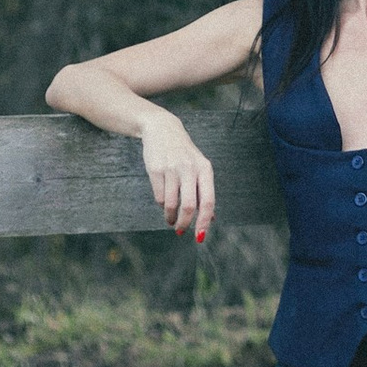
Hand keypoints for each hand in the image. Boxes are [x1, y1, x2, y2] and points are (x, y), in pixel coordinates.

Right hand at [140, 108, 216, 243]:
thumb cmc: (184, 154)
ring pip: (171, 204)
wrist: (162, 130)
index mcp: (205, 169)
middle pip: (190, 205)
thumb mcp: (199, 168)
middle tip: (181, 230)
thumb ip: (204, 192)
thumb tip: (210, 219)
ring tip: (171, 220)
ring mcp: (172, 169)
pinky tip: (164, 204)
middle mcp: (190, 169)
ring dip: (170, 217)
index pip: (208, 201)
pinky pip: (159, 197)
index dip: (204, 221)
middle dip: (185, 223)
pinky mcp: (155, 169)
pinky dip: (162, 205)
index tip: (200, 236)